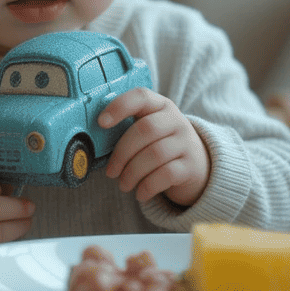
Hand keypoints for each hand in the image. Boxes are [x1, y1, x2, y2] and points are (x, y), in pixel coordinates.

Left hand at [99, 87, 209, 205]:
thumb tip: (92, 140)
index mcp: (160, 106)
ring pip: (155, 154)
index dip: (120, 106)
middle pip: (145, 130)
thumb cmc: (161, 144)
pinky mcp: (191, 166)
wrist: (197, 165)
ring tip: (124, 185)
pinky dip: (148, 186)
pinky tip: (140, 194)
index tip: (101, 122)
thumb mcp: (149, 129)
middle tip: (111, 172)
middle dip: (122, 153)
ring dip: (132, 173)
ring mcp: (186, 143)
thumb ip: (127, 128)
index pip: (141, 96)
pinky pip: (166, 174)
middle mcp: (176, 120)